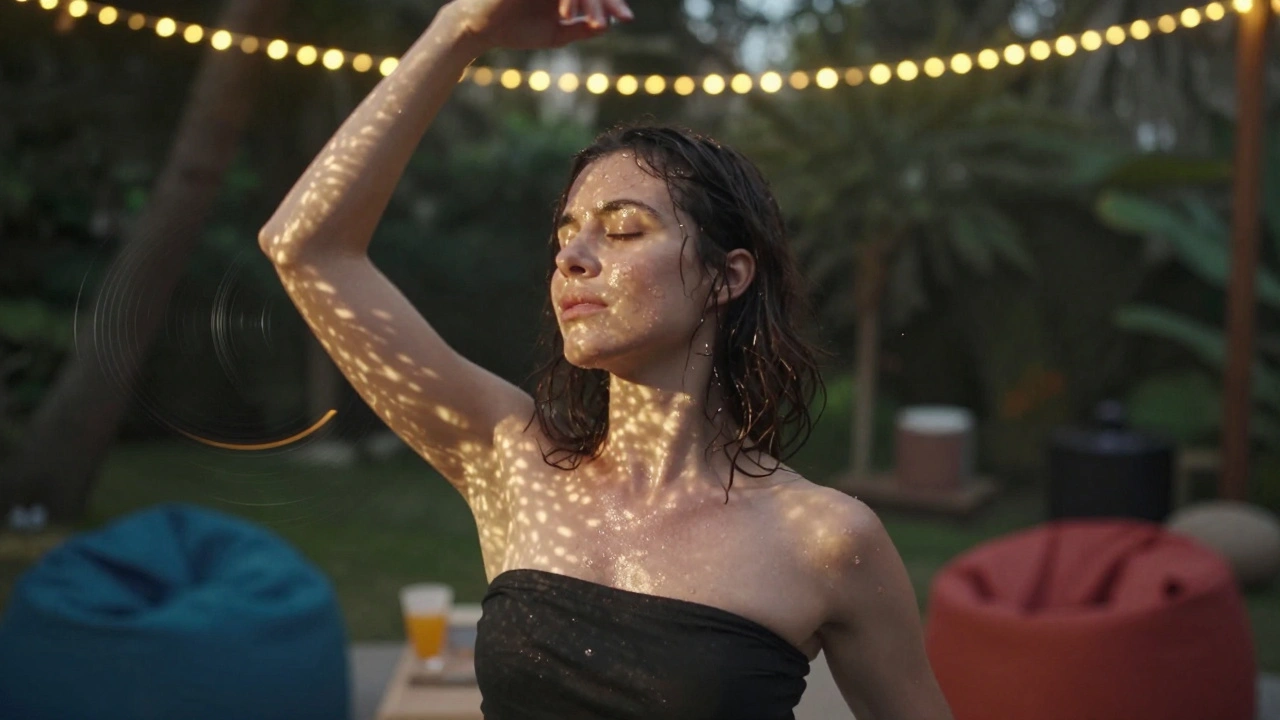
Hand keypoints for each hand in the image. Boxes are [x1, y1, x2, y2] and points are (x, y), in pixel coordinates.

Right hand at [448, 0, 633, 52]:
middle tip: (624, 17)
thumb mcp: (555, 34)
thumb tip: (608, 26)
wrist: (480, 28)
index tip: (626, 18)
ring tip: (598, 23)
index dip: (610, 2)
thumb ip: (580, 28)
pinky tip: (569, 14)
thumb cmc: (514, 30)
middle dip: (608, 0)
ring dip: (591, 1)